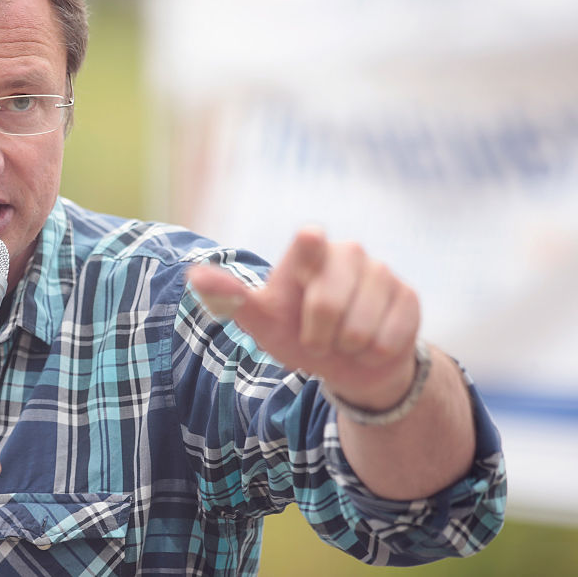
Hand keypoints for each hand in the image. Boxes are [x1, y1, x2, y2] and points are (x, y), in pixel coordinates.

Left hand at [187, 228, 420, 410]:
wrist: (348, 363)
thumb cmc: (298, 332)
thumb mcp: (261, 320)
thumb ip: (230, 297)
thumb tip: (193, 275)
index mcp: (309, 252)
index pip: (309, 240)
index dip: (310, 248)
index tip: (311, 240)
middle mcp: (348, 253)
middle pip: (327, 302)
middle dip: (318, 334)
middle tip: (317, 334)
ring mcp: (382, 272)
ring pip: (360, 328)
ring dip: (346, 347)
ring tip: (344, 339)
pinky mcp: (409, 297)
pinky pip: (389, 340)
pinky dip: (373, 355)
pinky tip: (370, 345)